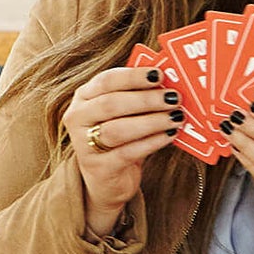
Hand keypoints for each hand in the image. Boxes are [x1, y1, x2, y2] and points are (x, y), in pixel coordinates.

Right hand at [62, 66, 183, 234]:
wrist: (106, 178)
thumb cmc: (120, 137)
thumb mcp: (123, 113)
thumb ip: (139, 96)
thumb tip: (170, 83)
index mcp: (84, 97)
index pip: (106, 80)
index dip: (133, 76)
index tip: (159, 74)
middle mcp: (78, 118)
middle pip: (111, 104)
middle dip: (146, 99)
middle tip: (173, 98)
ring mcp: (84, 144)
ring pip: (118, 130)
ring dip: (151, 122)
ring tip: (176, 117)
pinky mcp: (99, 167)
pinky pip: (127, 152)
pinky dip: (151, 143)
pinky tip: (170, 135)